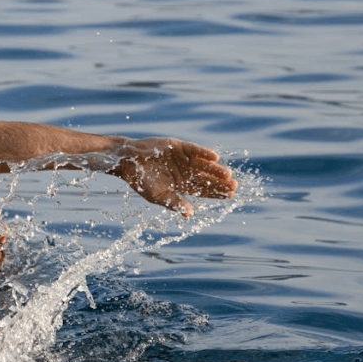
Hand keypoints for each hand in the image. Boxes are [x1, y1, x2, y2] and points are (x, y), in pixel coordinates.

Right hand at [116, 138, 237, 216]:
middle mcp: (186, 171)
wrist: (127, 162)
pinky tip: (215, 157)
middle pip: (207, 178)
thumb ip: (174, 203)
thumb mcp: (157, 195)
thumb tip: (189, 215)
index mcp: (182, 185)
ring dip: (215, 169)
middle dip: (220, 182)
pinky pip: (194, 150)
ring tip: (228, 175)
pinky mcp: (179, 146)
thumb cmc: (140, 181)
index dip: (217, 193)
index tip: (231, 195)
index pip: (204, 190)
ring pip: (204, 164)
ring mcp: (183, 158)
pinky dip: (204, 153)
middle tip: (234, 186)